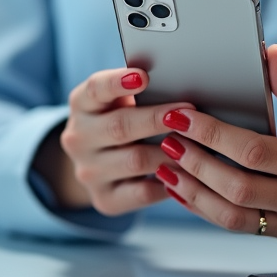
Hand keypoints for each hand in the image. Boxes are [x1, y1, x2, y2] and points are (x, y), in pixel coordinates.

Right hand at [32, 67, 194, 212]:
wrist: (96, 162)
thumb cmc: (120, 117)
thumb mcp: (118, 99)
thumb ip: (137, 89)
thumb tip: (181, 78)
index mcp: (81, 105)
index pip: (95, 89)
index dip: (117, 82)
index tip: (144, 76)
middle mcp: (78, 138)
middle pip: (120, 127)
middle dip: (158, 119)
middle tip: (189, 112)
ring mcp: (88, 172)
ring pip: (135, 161)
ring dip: (171, 152)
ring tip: (199, 144)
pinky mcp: (104, 200)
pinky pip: (142, 192)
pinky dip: (168, 181)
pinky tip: (188, 173)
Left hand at [152, 45, 276, 244]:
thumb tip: (269, 53)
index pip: (254, 151)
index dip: (212, 134)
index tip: (180, 116)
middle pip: (238, 186)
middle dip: (196, 162)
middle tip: (168, 139)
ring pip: (233, 215)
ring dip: (193, 191)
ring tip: (168, 166)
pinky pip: (238, 227)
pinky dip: (206, 209)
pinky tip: (184, 190)